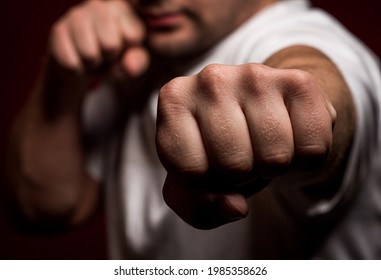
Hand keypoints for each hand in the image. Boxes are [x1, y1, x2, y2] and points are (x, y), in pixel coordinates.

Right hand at [49, 0, 148, 85]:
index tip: (122, 50)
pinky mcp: (58, 30)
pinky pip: (71, 63)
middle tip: (105, 55)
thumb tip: (130, 67)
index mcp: (124, 10)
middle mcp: (100, 6)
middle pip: (110, 45)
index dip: (128, 52)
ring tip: (92, 57)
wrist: (80, 66)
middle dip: (109, 58)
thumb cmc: (113, 60)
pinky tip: (77, 59)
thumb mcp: (132, 63)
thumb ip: (138, 63)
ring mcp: (77, 14)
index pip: (132, 37)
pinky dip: (76, 70)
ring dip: (92, 65)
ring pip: (90, 55)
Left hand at [156, 63, 335, 228]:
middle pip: (233, 165)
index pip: (190, 171)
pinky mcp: (299, 81)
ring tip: (262, 145)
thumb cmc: (220, 151)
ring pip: (275, 158)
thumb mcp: (194, 185)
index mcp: (174, 100)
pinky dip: (305, 158)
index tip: (210, 165)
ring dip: (273, 167)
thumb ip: (198, 207)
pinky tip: (290, 136)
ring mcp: (255, 75)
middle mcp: (210, 79)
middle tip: (241, 156)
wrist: (260, 116)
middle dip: (241, 175)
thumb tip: (234, 206)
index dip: (207, 184)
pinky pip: (313, 148)